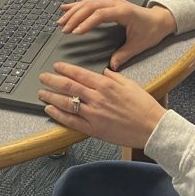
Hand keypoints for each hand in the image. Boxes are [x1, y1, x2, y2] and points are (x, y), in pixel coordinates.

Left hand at [38, 61, 167, 148]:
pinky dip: (58, 115)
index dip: (65, 69)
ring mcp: (94, 114)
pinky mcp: (94, 129)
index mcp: (106, 85)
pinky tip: (50, 110)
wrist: (152, 128)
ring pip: (66, 103)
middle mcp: (97, 98)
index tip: (56, 66)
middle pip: (68, 86)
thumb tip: (103, 72)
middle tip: (42, 77)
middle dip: (52, 80)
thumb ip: (114, 77)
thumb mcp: (130, 84)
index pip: (80, 74)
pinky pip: (71, 121)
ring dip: (51, 97)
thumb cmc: (144, 106)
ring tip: (42, 93)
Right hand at [57, 0, 175, 69]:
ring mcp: (112, 2)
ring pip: (88, 3)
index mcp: (124, 12)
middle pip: (90, 6)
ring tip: (61, 22)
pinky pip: (90, 2)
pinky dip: (77, 6)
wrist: (160, 19)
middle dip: (75, 17)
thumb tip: (112, 65)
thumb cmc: (151, 30)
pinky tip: (66, 8)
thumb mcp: (139, 45)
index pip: (100, 14)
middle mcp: (116, 4)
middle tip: (64, 29)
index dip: (87, 23)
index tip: (76, 32)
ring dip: (73, 11)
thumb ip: (124, 54)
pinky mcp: (109, 4)